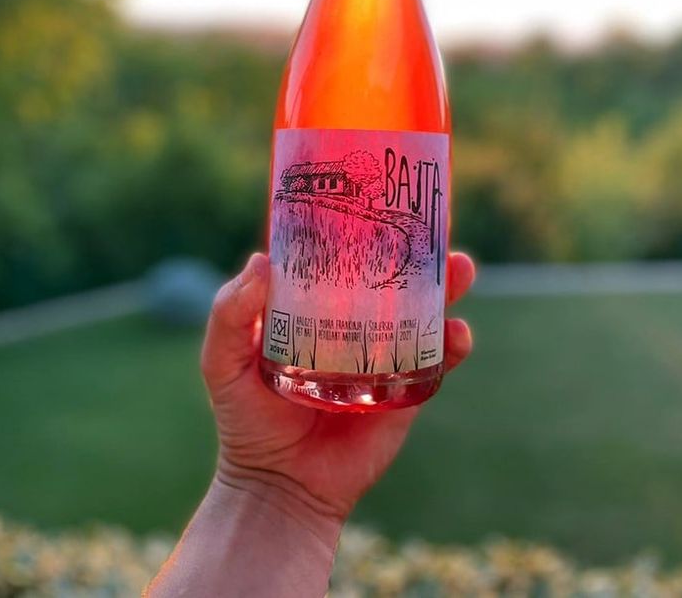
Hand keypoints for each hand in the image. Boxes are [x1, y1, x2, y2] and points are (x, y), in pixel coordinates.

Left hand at [201, 251, 474, 524]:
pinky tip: (457, 335)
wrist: (278, 486)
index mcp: (314, 308)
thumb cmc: (246, 417)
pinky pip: (438, 362)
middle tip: (434, 226)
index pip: (342, 257)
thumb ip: (230, 314)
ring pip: (424, 312)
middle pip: (392, 277)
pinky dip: (454, 345)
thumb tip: (263, 261)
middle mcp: (353, 324)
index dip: (362, 226)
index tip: (380, 196)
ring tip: (459, 268)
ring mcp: (383, 355)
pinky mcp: (406, 391)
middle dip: (418, 250)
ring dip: (447, 287)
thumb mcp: (222, 360)